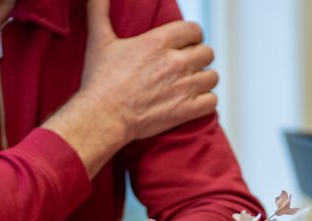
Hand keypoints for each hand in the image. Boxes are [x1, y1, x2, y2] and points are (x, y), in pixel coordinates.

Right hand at [43, 0, 217, 174]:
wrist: (103, 117)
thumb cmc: (100, 81)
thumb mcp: (99, 40)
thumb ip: (99, 11)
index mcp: (159, 41)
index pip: (194, 30)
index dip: (191, 37)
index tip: (183, 45)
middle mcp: (176, 62)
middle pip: (207, 52)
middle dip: (198, 58)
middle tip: (185, 67)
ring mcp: (184, 87)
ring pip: (212, 77)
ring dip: (203, 80)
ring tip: (190, 84)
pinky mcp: (186, 110)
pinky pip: (212, 100)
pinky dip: (205, 101)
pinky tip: (193, 101)